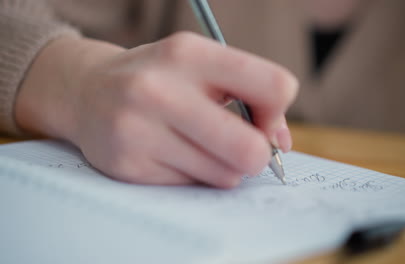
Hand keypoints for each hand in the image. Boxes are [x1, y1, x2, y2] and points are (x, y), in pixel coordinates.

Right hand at [15, 32, 297, 187]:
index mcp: (189, 54)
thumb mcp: (202, 67)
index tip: (262, 120)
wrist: (87, 92)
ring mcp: (139, 131)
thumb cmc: (159, 79)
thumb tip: (280, 143)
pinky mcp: (129, 166)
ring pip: (225, 174)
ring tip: (200, 146)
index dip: (277, 111)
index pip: (274, 86)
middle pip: (250, 147)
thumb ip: (251, 97)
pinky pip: (193, 186)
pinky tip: (171, 154)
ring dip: (225, 166)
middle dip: (258, 154)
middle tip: (245, 148)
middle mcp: (160, 90)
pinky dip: (193, 174)